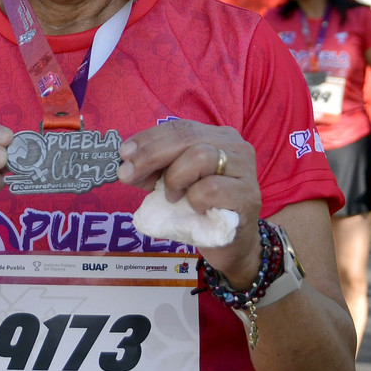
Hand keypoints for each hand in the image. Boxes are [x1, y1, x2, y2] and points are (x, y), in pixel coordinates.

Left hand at [117, 119, 262, 283]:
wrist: (231, 244)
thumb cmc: (201, 209)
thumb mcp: (173, 183)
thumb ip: (154, 169)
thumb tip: (124, 161)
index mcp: (217, 136)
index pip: (179, 127)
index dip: (148, 138)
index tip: (123, 153)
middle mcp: (235, 145)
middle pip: (187, 137)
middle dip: (151, 154)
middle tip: (128, 174)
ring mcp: (245, 169)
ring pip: (200, 157)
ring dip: (175, 179)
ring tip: (172, 197)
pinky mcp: (247, 195)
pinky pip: (209, 189)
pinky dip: (193, 199)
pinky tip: (195, 209)